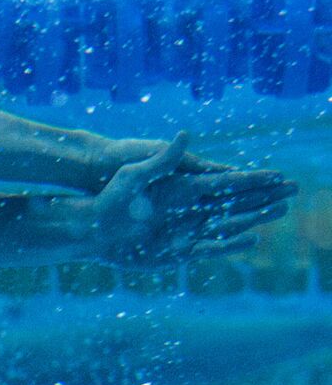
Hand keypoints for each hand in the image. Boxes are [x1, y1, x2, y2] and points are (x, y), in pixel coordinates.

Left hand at [81, 132, 295, 268]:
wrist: (91, 227)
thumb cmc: (110, 197)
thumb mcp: (135, 174)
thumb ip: (164, 159)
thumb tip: (186, 136)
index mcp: (181, 185)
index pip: (223, 181)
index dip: (250, 179)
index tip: (277, 175)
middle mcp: (187, 206)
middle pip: (231, 201)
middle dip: (262, 196)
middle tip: (292, 192)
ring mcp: (183, 228)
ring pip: (225, 222)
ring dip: (252, 217)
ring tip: (280, 212)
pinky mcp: (175, 248)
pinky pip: (208, 245)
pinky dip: (229, 243)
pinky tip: (250, 241)